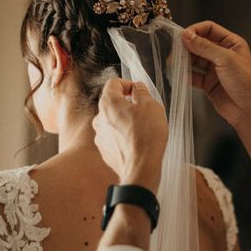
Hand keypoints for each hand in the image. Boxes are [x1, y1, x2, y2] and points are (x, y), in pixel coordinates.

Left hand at [93, 78, 167, 192]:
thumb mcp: (150, 105)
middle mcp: (99, 118)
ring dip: (125, 121)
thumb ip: (141, 91)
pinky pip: (114, 137)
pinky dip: (123, 136)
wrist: (141, 167)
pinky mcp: (105, 151)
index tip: (138, 91)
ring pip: (113, 121)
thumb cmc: (146, 135)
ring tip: (142, 129)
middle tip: (144, 111)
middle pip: (112, 103)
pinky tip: (136, 142)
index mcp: (108, 103)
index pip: (113, 83)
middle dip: (128, 104)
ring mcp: (100, 136)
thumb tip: (137, 88)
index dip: (128, 84)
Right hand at [182, 21, 250, 162]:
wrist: (250, 111)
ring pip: (195, 60)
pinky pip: (194, 76)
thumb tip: (187, 35)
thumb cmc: (247, 83)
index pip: (209, 29)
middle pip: (200, 44)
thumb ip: (205, 47)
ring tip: (174, 63)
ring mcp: (215, 69)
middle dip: (187, 46)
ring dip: (184, 61)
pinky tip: (180, 76)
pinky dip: (186, 75)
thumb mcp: (226, 60)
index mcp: (231, 43)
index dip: (195, 30)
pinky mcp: (209, 83)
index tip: (183, 36)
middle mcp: (223, 54)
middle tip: (175, 50)